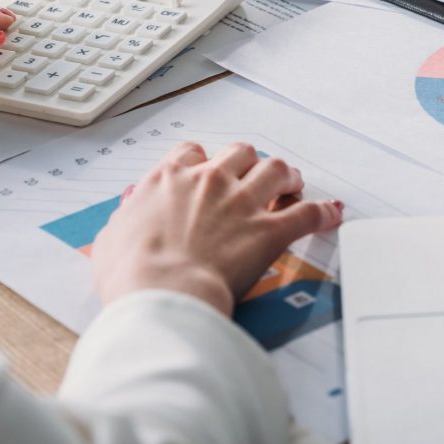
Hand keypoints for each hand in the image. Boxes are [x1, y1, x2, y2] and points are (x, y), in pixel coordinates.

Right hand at [91, 142, 343, 315]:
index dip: (205, 160)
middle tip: (257, 177)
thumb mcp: (112, 236)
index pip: (193, 152)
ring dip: (287, 176)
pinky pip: (307, 212)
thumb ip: (128, 214)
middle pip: (241, 152)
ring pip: (276, 170)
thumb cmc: (132, 271)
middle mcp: (211, 181)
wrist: (162, 290)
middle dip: (251, 162)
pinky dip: (322, 212)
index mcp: (170, 178)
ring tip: (292, 185)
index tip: (210, 170)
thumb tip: (132, 207)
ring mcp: (243, 202)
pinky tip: (331, 213)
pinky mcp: (270, 229)